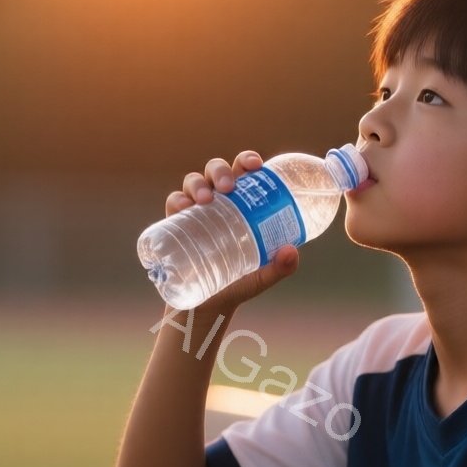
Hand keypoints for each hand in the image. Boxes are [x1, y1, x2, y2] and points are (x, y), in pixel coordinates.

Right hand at [165, 149, 299, 313]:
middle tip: (229, 188)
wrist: (209, 306)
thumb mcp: (262, 276)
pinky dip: (177, 200)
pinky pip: (173, 202)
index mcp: (241, 202)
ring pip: (194, 181)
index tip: (255, 165)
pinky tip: (183, 207)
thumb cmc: (238, 283)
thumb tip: (292, 252)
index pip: (244, 172)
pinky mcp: (175, 223)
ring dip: (198, 183)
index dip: (247, 160)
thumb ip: (280, 267)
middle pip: (217, 170)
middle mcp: (218, 200)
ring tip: (205, 199)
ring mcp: (195, 210)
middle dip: (221, 170)